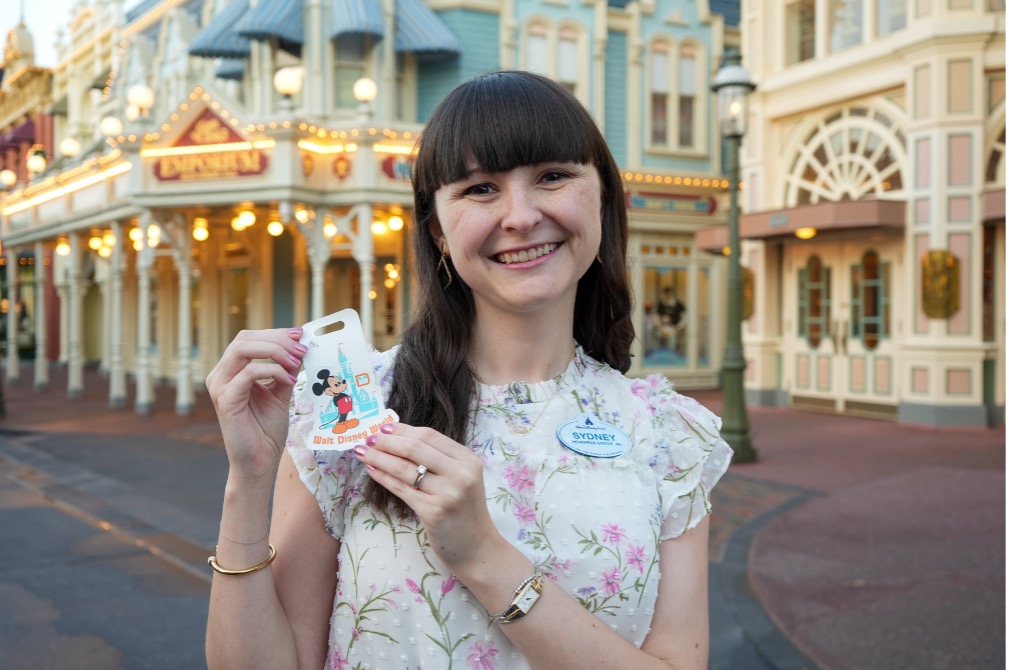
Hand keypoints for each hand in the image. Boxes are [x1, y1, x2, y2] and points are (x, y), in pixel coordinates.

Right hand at [205, 328, 306, 481]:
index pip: (249, 338)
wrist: (259, 462)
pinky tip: (289, 381)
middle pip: (245, 338)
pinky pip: (249, 372)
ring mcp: (220, 386)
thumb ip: (287, 368)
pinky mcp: (225, 400)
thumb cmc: (267, 430)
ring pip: (242, 349)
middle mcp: (220, 375)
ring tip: (296, 361)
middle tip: (302, 348)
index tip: (301, 336)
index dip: (276, 333)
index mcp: (231, 371)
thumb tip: (300, 345)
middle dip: (277, 339)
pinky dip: (273, 371)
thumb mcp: (281, 391)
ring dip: (275, 351)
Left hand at [354, 424, 505, 574]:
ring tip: (362, 452)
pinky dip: (383, 477)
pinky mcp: (433, 512)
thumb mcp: (462, 479)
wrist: (477, 548)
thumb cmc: (465, 512)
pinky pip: (401, 489)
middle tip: (368, 438)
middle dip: (387, 441)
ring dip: (379, 457)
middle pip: (416, 448)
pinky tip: (372, 470)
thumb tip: (399, 440)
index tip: (384, 427)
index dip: (403, 429)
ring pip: (404, 468)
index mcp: (468, 460)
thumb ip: (440, 460)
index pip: (430, 436)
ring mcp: (448, 493)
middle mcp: (461, 474)